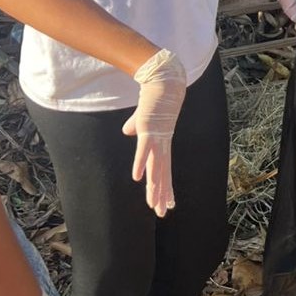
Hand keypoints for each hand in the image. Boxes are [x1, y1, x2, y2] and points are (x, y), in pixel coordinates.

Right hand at [121, 49, 185, 217]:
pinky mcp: (149, 130)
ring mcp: (156, 138)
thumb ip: (135, 126)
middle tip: (163, 212)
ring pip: (156, 167)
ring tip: (154, 204)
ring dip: (154, 186)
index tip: (168, 204)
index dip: (165, 188)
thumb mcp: (142, 118)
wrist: (164, 82)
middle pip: (163, 175)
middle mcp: (162, 145)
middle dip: (162, 194)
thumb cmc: (155, 100)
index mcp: (162, 144)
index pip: (164, 171)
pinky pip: (144, 150)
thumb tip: (127, 131)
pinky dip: (140, 164)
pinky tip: (138, 178)